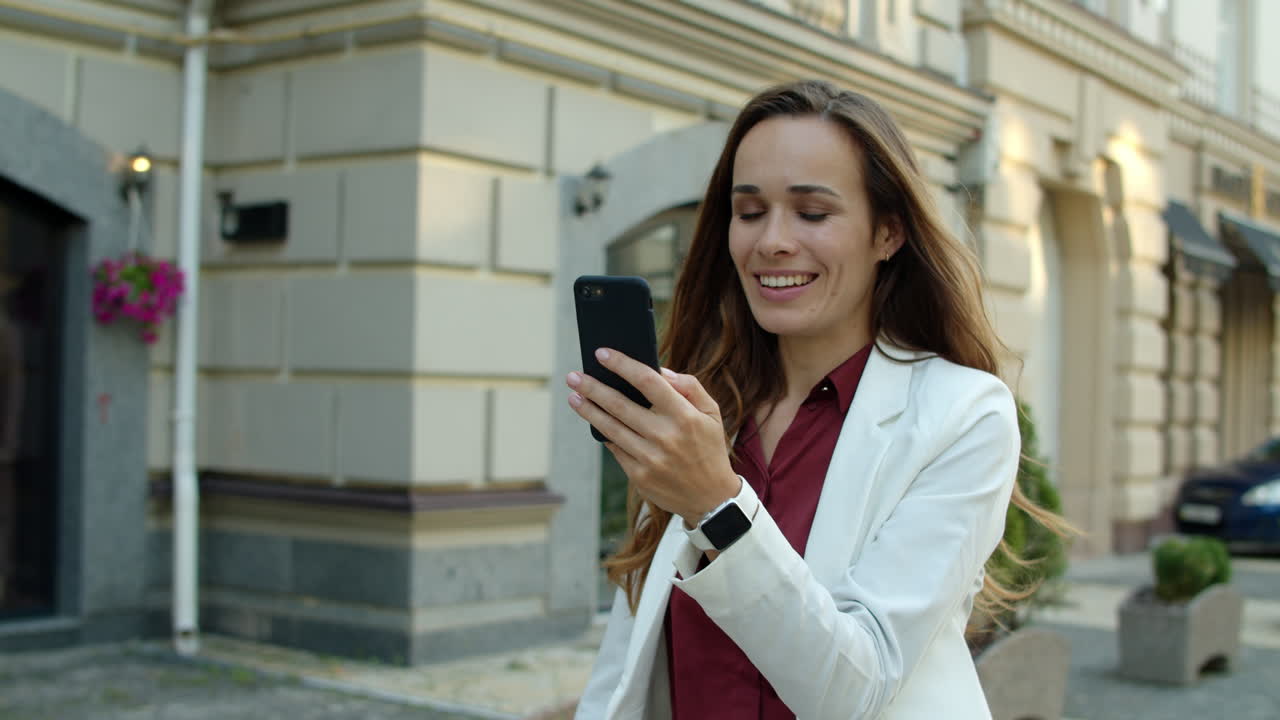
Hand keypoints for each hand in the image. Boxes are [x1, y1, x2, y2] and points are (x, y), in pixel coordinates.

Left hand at [567, 348, 739, 526]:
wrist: (711, 498)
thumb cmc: (708, 448)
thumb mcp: (711, 413)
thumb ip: (689, 386)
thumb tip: (659, 370)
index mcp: (684, 416)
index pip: (647, 381)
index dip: (622, 364)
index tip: (602, 354)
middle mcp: (665, 436)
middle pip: (619, 404)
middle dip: (592, 387)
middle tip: (574, 376)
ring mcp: (650, 458)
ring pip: (610, 427)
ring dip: (588, 410)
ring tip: (574, 396)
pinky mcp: (640, 476)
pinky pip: (615, 448)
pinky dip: (603, 433)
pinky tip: (594, 422)